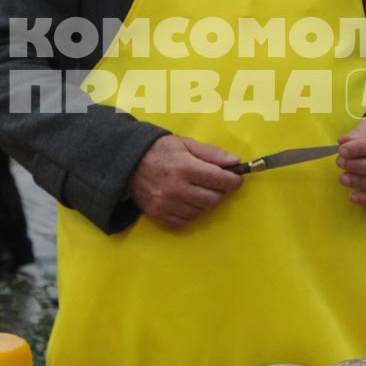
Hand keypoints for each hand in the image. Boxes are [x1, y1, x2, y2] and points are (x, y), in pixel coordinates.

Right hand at [128, 136, 242, 228]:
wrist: (129, 164)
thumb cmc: (161, 151)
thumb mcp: (186, 144)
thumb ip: (212, 153)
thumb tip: (236, 162)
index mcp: (185, 167)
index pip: (220, 180)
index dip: (233, 181)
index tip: (236, 179)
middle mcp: (176, 188)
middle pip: (213, 199)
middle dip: (219, 191)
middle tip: (214, 183)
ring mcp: (167, 204)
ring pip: (201, 211)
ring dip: (204, 201)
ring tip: (196, 189)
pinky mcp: (160, 215)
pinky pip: (187, 220)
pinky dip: (191, 212)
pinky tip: (185, 200)